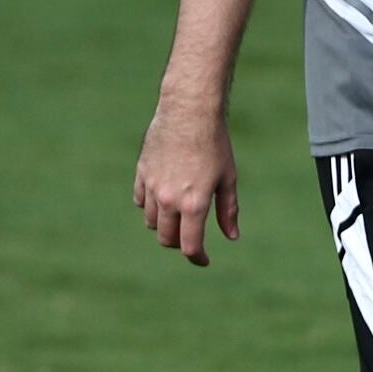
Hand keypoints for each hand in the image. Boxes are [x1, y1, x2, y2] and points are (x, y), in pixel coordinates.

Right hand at [134, 95, 237, 266]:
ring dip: (164, 225)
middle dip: (180, 243)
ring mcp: (152, 186)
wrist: (189, 111)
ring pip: (151, 221)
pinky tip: (162, 199)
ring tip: (178, 216)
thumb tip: (231, 236)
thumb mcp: (228, 178)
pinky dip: (150, 205)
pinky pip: (141, 200)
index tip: (203, 260)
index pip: (190, 247)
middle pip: (167, 239)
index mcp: (194, 204)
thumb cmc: (215, 144)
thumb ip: (228, 210)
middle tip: (191, 237)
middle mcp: (169, 200)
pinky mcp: (142, 172)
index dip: (198, 259)